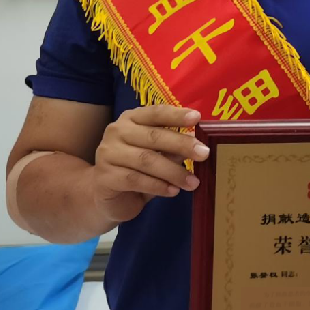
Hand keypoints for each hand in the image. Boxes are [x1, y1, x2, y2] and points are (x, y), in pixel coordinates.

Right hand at [91, 105, 205, 223]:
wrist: (105, 196)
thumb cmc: (135, 169)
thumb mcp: (156, 155)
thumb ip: (171, 149)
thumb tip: (196, 145)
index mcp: (131, 119)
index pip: (155, 113)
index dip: (176, 114)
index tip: (197, 118)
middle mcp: (117, 131)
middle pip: (153, 136)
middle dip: (181, 144)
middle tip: (204, 154)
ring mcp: (108, 153)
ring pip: (146, 160)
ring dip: (173, 172)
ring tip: (193, 182)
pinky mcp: (105, 177)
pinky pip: (135, 180)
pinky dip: (158, 186)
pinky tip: (173, 191)